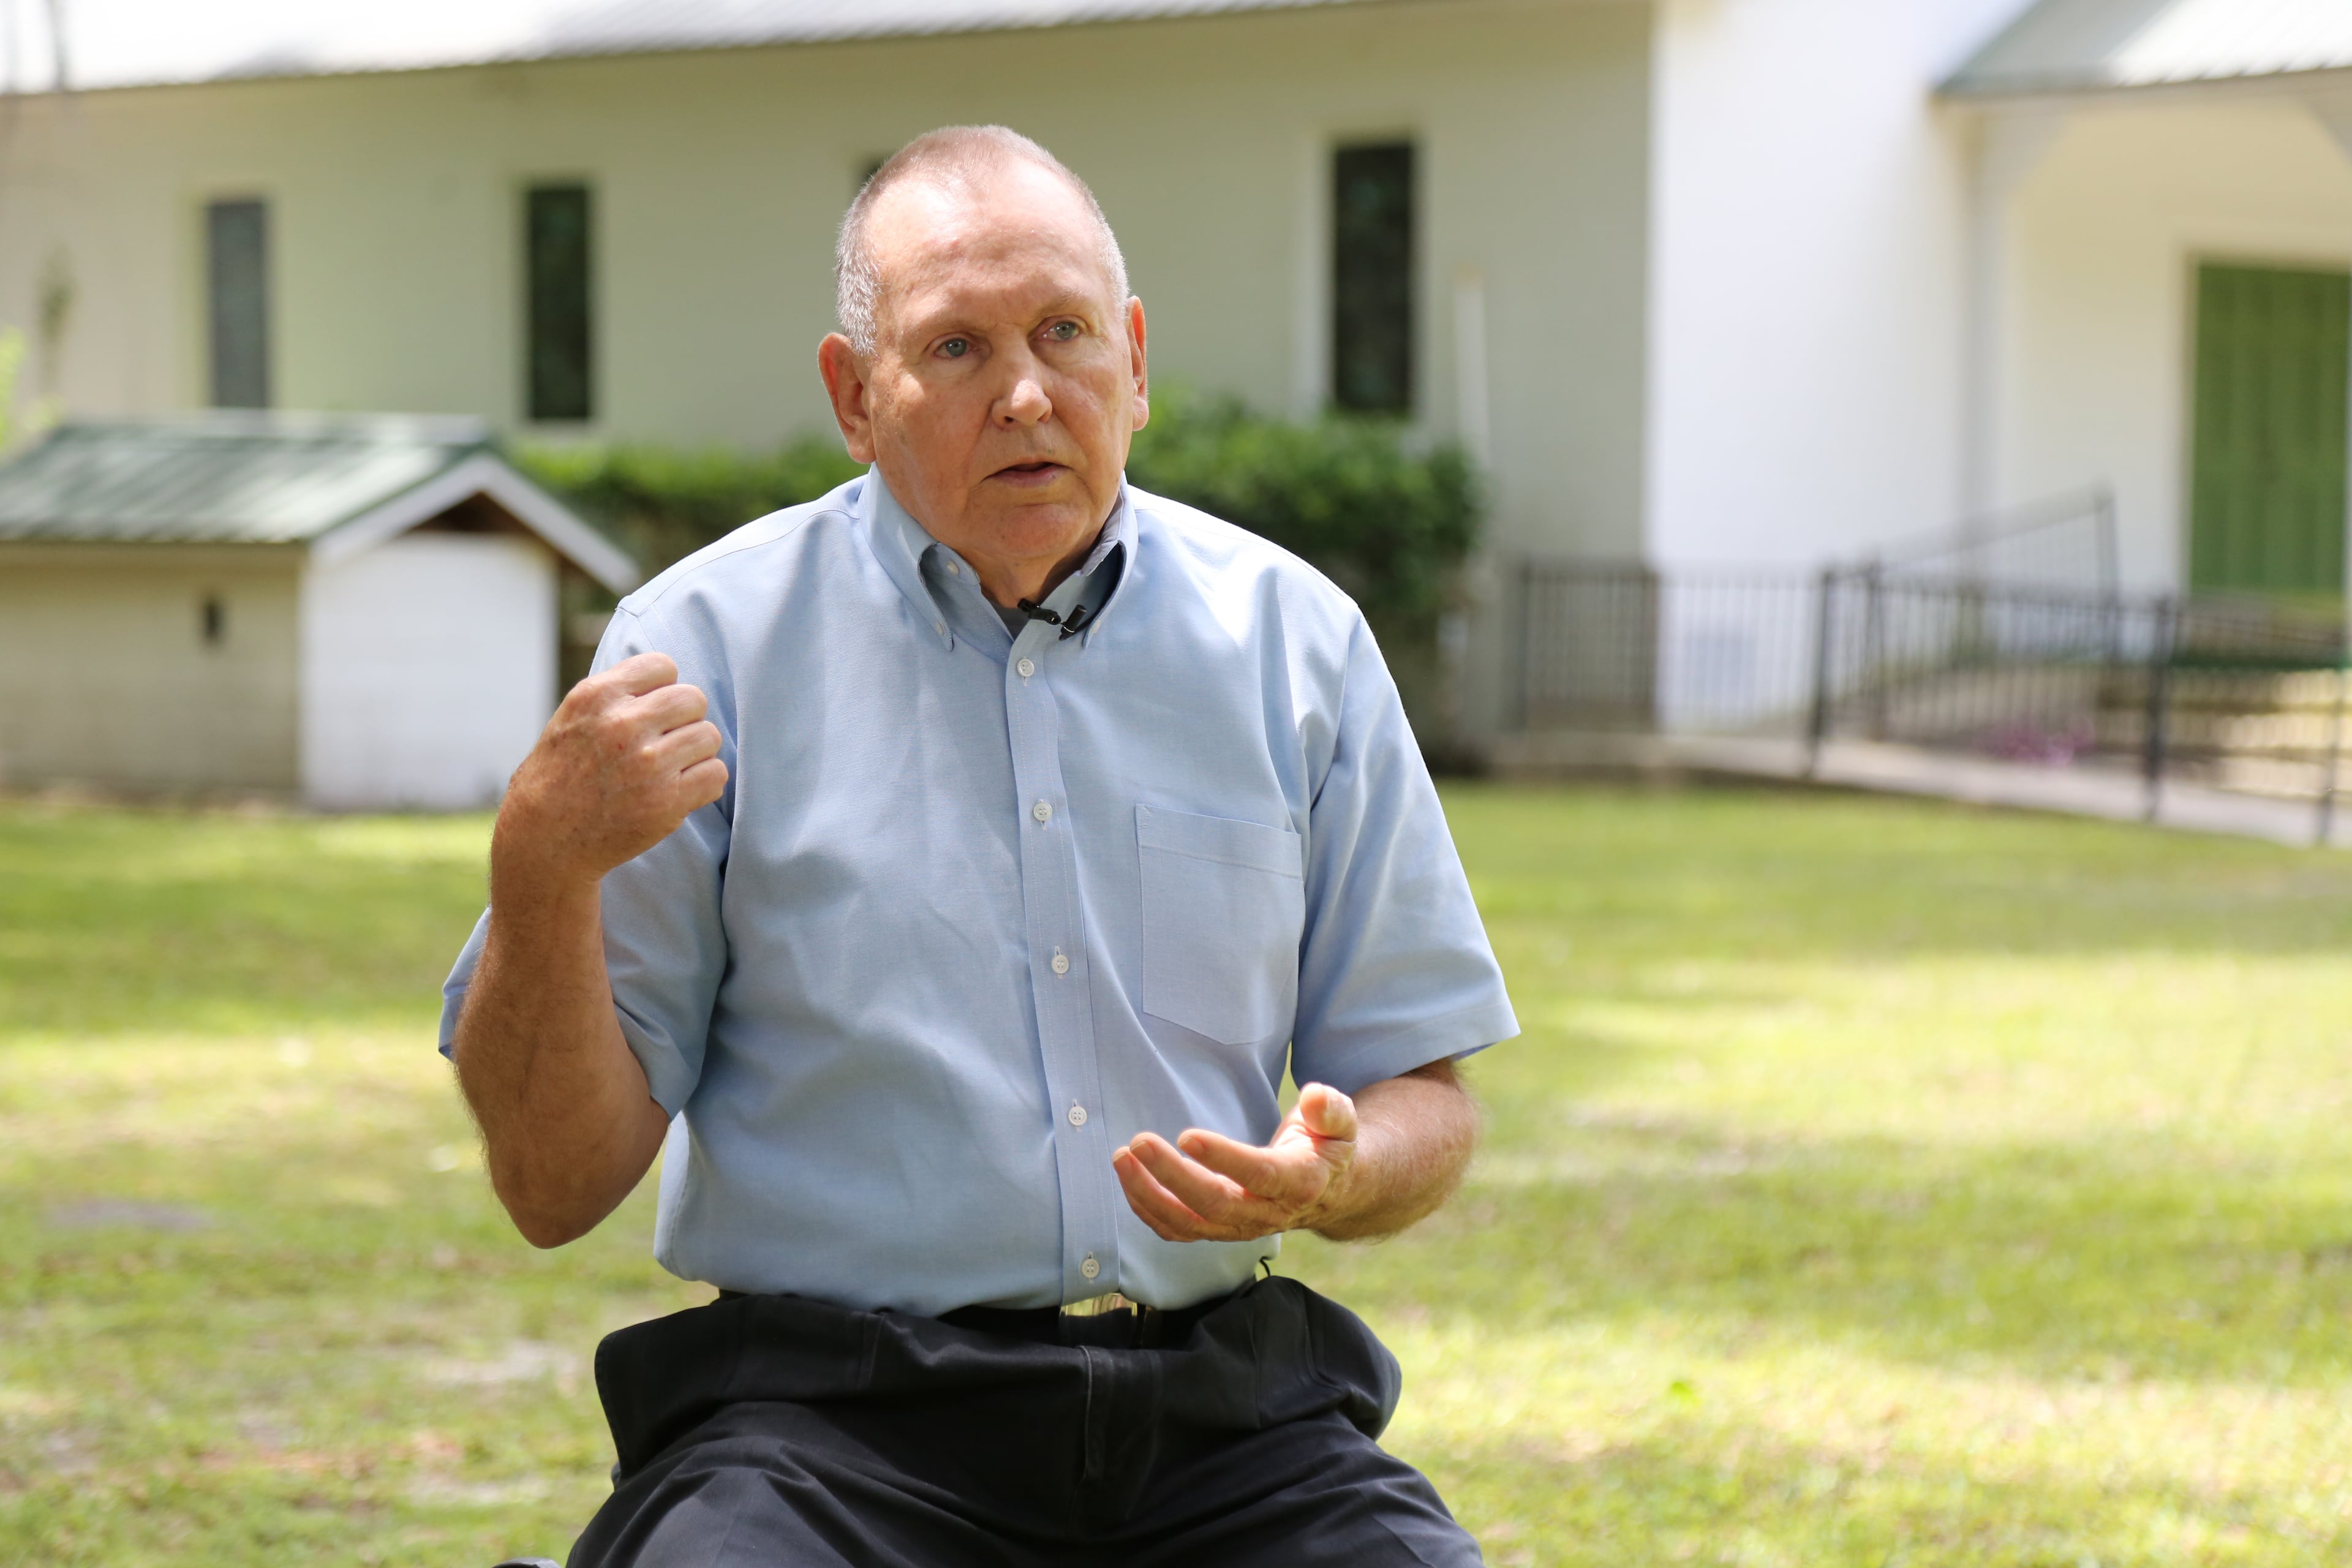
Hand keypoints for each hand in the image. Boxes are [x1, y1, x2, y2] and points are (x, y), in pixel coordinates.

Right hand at [492, 653, 727, 896]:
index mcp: (597, 697)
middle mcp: (622, 725)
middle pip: (693, 699)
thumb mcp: (573, 717)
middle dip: (684, 719)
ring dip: (695, 752)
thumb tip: (671, 676)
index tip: (651, 711)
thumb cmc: (561, 774)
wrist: (545, 838)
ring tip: (670, 767)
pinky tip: (680, 789)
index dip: (663, 689)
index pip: (663, 666)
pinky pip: (716, 773)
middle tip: (665, 742)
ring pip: (709, 736)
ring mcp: (648, 763)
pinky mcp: (667, 800)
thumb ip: (616, 693)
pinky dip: (704, 782)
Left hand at [1112, 1083, 1358, 1242]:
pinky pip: (1178, 1230)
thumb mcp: (1342, 1122)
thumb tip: (1315, 1097)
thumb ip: (1331, 1109)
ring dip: (1149, 1195)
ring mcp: (1240, 1226)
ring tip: (1122, 1158)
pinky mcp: (1219, 1229)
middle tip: (1139, 1143)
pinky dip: (1148, 1210)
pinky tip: (1129, 1180)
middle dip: (1172, 1175)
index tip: (1188, 1136)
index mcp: (1299, 1182)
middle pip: (1215, 1205)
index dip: (1223, 1159)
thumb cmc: (1327, 1146)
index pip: (1259, 1175)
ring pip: (1189, 1224)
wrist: (1329, 1190)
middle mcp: (1267, 1212)